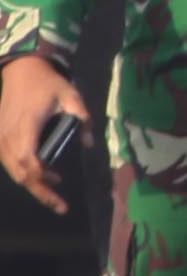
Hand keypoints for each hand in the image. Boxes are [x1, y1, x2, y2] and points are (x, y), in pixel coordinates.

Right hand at [0, 55, 88, 213]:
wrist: (20, 70)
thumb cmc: (47, 83)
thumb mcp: (70, 95)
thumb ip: (81, 117)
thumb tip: (89, 144)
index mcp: (26, 126)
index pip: (29, 159)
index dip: (41, 176)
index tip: (58, 186)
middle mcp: (9, 136)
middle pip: (20, 172)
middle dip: (40, 191)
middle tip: (61, 206)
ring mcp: (1, 138)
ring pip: (13, 170)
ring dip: (32, 184)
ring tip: (55, 194)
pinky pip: (8, 162)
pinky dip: (23, 173)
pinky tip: (43, 176)